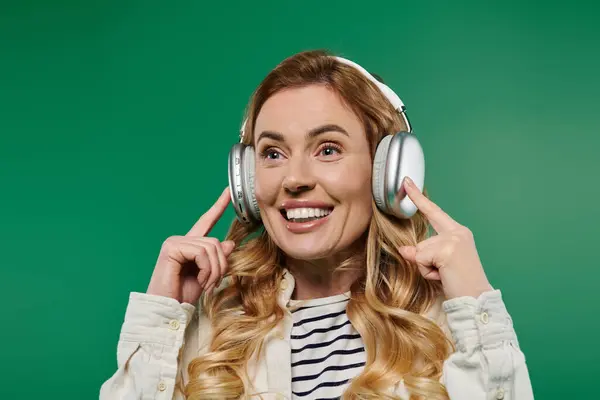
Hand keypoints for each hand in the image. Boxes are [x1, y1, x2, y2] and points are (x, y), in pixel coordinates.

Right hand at [146, 187, 234, 303]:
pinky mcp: (172, 248)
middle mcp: (181, 239)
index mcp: (189, 244)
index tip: (228, 191)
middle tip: (213, 283)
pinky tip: (199, 281)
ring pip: (211, 247)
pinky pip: (201, 253)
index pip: (206, 221)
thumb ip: (217, 258)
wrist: (169, 309)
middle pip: (215, 242)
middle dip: (220, 265)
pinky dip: (206, 270)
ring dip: (214, 270)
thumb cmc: (184, 295)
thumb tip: (229, 242)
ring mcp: (174, 242)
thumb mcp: (208, 275)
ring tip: (206, 284)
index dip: (218, 206)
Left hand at [397, 177, 492, 299]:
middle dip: (425, 261)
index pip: (433, 211)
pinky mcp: (447, 249)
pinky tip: (444, 276)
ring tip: (445, 275)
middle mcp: (458, 232)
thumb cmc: (459, 283)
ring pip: (420, 252)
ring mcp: (454, 239)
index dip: (418, 197)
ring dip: (427, 268)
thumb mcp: (437, 264)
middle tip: (445, 273)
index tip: (406, 182)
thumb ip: (422, 253)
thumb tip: (404, 249)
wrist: (477, 299)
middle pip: (422, 243)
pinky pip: (421, 259)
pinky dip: (428, 272)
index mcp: (458, 232)